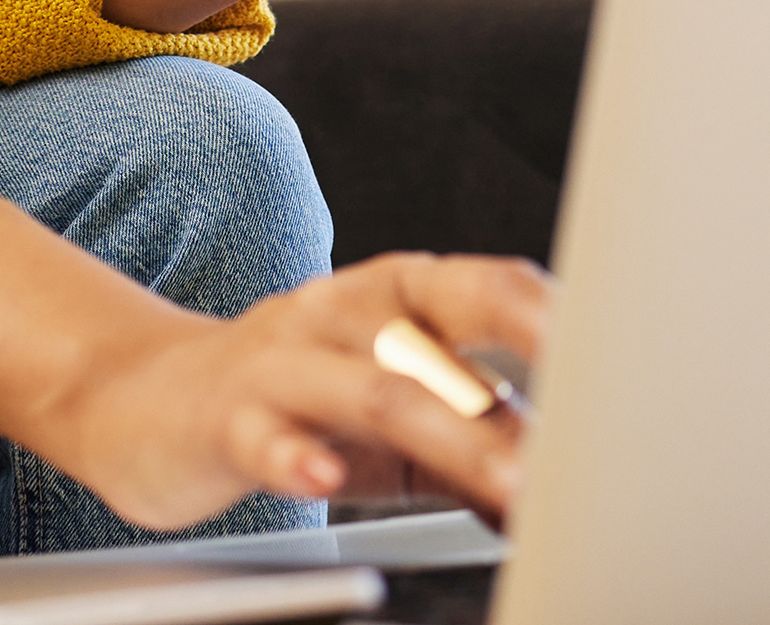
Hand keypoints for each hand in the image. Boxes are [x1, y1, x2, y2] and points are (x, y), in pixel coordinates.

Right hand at [52, 253, 554, 530]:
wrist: (139, 400)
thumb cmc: (289, 401)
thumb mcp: (390, 412)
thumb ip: (472, 438)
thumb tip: (567, 478)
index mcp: (394, 298)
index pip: (487, 286)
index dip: (556, 319)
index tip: (630, 358)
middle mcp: (342, 313)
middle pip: (443, 330)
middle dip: (520, 379)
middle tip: (590, 433)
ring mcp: (282, 362)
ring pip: (374, 389)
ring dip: (450, 436)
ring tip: (509, 484)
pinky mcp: (225, 418)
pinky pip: (266, 435)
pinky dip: (300, 457)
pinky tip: (328, 479)